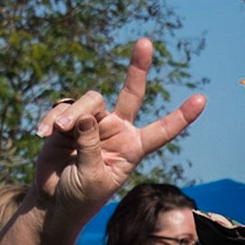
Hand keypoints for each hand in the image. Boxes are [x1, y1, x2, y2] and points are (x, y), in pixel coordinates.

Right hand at [34, 38, 205, 222]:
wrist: (53, 202)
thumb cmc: (79, 198)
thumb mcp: (92, 177)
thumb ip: (90, 145)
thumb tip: (83, 114)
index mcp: (132, 148)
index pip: (161, 130)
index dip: (181, 117)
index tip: (202, 99)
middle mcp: (117, 130)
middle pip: (131, 93)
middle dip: (138, 68)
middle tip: (146, 42)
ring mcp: (93, 122)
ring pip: (90, 101)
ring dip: (74, 114)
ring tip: (59, 131)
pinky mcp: (69, 120)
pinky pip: (63, 107)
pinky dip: (52, 119)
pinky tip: (43, 134)